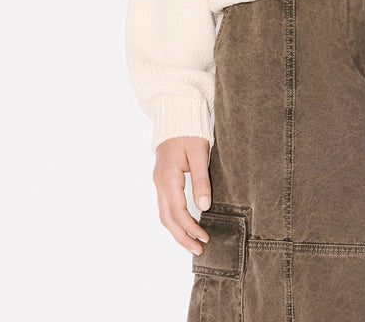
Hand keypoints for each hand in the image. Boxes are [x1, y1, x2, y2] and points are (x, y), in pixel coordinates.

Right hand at [153, 136, 212, 255]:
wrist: (175, 115)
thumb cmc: (190, 132)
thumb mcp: (200, 153)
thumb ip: (201, 180)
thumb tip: (204, 208)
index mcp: (169, 178)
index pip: (179, 212)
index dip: (191, 228)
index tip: (205, 238)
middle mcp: (160, 183)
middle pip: (167, 219)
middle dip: (182, 237)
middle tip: (198, 250)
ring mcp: (158, 182)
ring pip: (164, 214)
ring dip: (177, 231)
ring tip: (192, 243)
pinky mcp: (161, 179)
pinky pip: (165, 206)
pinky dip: (173, 220)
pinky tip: (184, 225)